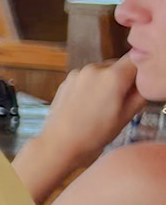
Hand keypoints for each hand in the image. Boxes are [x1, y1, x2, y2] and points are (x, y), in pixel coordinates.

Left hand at [13, 55, 141, 202]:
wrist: (59, 144)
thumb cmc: (94, 135)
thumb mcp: (126, 117)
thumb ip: (140, 95)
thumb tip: (146, 84)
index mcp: (113, 77)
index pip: (135, 60)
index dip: (140, 72)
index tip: (139, 86)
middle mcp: (94, 68)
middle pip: (118, 65)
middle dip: (123, 79)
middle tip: (120, 101)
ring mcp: (78, 73)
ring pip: (102, 71)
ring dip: (107, 82)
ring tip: (101, 106)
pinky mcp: (67, 80)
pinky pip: (87, 77)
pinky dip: (92, 86)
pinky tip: (88, 105)